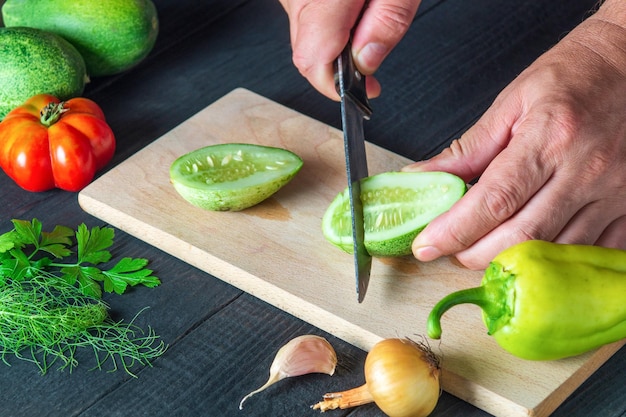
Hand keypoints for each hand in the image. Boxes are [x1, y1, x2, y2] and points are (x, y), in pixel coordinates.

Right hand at [278, 0, 421, 99]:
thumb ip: (386, 23)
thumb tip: (366, 64)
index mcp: (324, 0)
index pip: (313, 63)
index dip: (337, 87)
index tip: (365, 92)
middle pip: (306, 55)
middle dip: (338, 70)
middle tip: (371, 68)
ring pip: (302, 37)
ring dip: (331, 45)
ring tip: (364, 25)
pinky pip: (303, 18)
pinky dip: (325, 24)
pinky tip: (349, 12)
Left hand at [403, 6, 625, 269]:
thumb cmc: (571, 77)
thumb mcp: (511, 102)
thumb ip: (467, 150)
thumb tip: (422, 178)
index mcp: (548, 138)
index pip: (493, 201)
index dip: (454, 231)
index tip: (426, 245)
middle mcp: (585, 170)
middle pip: (522, 236)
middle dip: (475, 254)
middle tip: (452, 250)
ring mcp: (614, 192)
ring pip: (555, 251)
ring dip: (512, 261)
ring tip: (484, 249)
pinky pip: (592, 251)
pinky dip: (554, 259)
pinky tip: (531, 250)